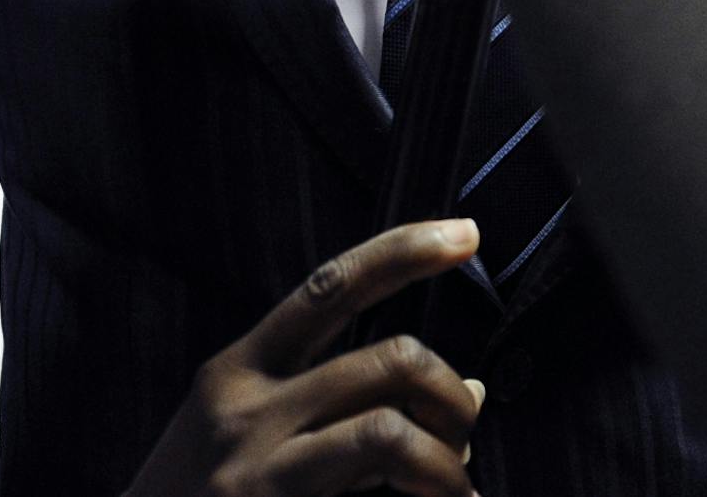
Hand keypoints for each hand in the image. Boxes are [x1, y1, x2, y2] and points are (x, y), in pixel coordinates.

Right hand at [125, 219, 486, 496]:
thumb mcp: (242, 425)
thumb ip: (341, 398)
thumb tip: (467, 387)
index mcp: (239, 369)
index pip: (331, 287)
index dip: (402, 252)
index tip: (465, 235)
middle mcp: (245, 411)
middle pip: (387, 361)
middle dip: (451, 393)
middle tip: (462, 431)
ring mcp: (257, 472)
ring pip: (387, 433)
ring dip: (445, 460)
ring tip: (455, 486)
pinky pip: (370, 494)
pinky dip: (427, 493)